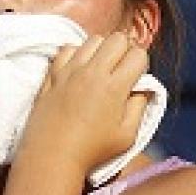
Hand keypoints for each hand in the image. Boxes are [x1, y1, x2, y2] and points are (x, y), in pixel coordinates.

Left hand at [20, 32, 150, 174]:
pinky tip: (78, 70)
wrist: (51, 157)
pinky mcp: (52, 74)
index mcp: (114, 87)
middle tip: (120, 71)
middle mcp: (92, 72)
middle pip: (118, 38)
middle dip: (124, 50)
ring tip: (99, 69)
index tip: (134, 80)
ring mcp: (70, 71)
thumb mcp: (127, 136)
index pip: (138, 54)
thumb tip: (144, 88)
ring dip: (102, 50)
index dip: (140, 65)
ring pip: (93, 39)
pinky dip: (76, 53)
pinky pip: (67, 48)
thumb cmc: (91, 151)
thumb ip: (140, 108)